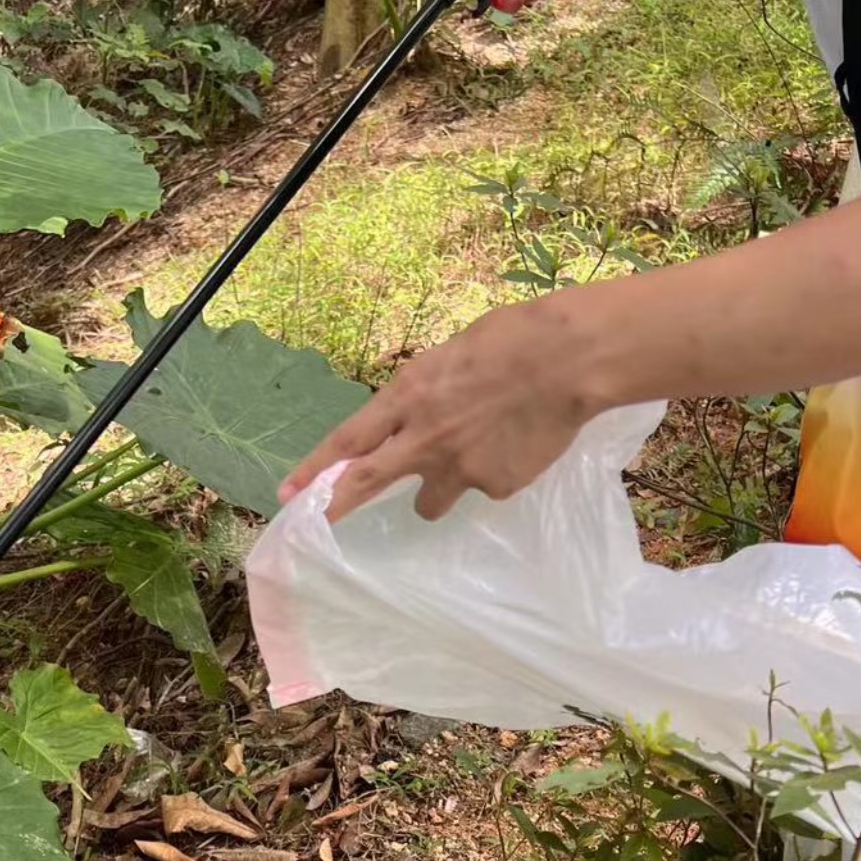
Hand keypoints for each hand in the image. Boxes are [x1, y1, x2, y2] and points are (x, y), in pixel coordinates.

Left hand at [277, 296, 601, 523]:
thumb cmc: (513, 338)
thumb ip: (422, 393)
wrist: (572, 359)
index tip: (288, 496)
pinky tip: (517, 445)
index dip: (314, 471)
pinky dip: (494, 473)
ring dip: (436, 489)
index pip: (347, 441)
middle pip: (366, 483)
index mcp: (408, 397)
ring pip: (429, 501)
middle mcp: (424, 440)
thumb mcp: (449, 356)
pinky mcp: (496, 486)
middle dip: (337, 505)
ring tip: (468, 458)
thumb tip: (412, 415)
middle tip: (318, 521)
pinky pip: (485, 488)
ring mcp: (459, 469)